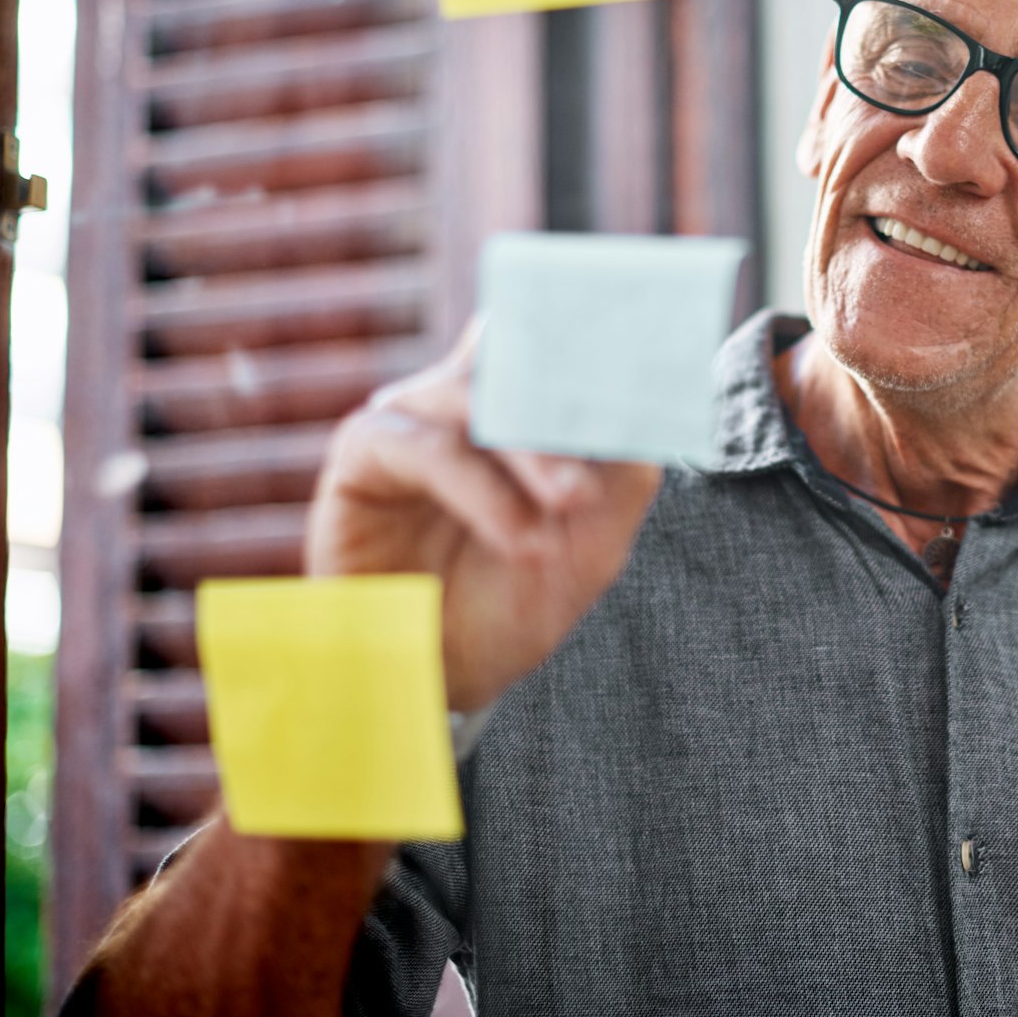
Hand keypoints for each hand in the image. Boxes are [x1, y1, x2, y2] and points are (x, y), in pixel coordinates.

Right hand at [304, 325, 661, 711]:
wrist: (443, 672)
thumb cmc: (515, 599)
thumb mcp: (592, 542)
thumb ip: (622, 474)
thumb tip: (641, 413)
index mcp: (523, 406)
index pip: (563, 344)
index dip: (602, 344)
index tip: (652, 356)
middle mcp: (467, 397)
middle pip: (524, 359)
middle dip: (575, 396)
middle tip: (618, 434)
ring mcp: (415, 415)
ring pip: (480, 398)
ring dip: (535, 454)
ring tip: (572, 503)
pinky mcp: (365, 449)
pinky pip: (429, 449)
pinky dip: (484, 493)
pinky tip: (521, 539)